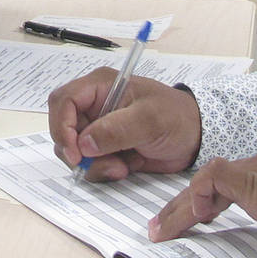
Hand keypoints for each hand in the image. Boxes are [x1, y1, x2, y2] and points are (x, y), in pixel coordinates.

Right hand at [47, 73, 202, 179]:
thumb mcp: (149, 119)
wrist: (195, 138)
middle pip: (63, 129)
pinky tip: (127, 166)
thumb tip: (84, 144)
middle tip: (104, 164)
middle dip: (78, 152)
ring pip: (74, 151)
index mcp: (100, 86)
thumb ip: (116, 130)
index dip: (61, 125)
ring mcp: (98, 129)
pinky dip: (103, 171)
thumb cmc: (176, 117)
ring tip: (122, 167)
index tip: (74, 152)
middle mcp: (94, 106)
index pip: (63, 100)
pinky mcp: (105, 149)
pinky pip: (89, 164)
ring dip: (94, 165)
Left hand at [148, 147, 256, 243]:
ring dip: (180, 209)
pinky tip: (196, 217)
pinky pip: (215, 177)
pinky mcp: (255, 178)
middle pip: (214, 181)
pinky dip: (200, 196)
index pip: (236, 183)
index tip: (200, 220)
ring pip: (206, 181)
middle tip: (162, 228)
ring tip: (160, 231)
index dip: (212, 201)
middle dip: (184, 206)